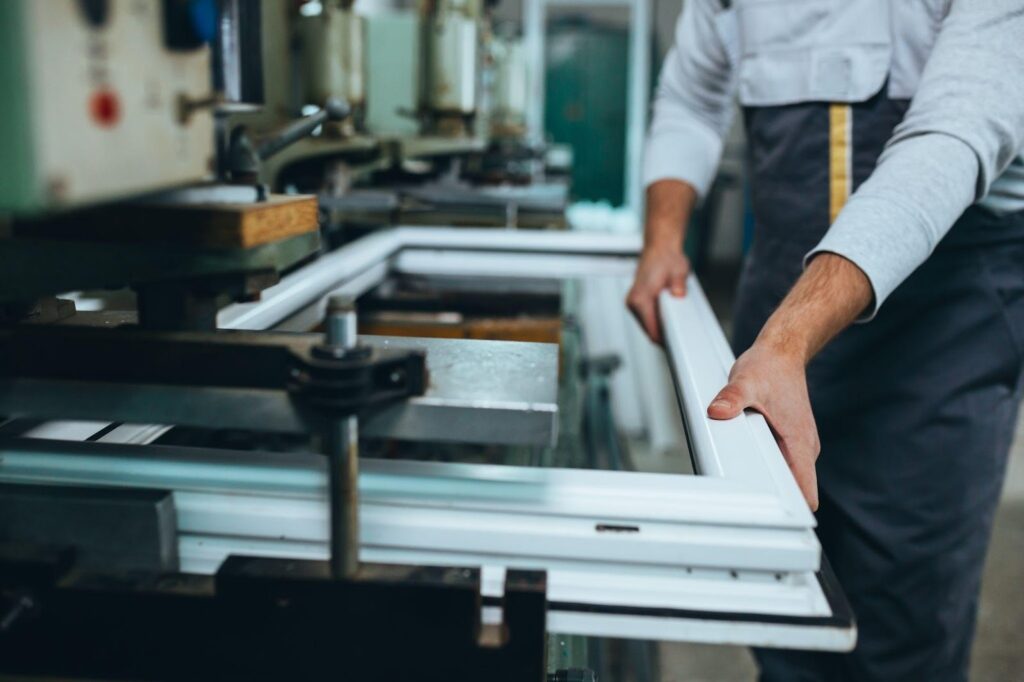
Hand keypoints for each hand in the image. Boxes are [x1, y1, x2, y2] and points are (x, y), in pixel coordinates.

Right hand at [626, 247, 689, 343]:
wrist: (659, 248)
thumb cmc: (667, 258)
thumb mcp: (678, 270)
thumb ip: (678, 284)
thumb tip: (678, 295)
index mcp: (640, 298)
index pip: (651, 330)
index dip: (665, 341)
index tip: (676, 348)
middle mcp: (633, 302)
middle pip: (649, 331)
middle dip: (665, 335)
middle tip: (682, 334)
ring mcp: (633, 302)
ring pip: (648, 326)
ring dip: (661, 327)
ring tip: (676, 321)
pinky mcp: (636, 302)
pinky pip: (647, 319)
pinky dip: (658, 321)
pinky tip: (669, 316)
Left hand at [706, 341, 820, 510]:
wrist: (782, 353)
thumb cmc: (770, 368)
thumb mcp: (746, 381)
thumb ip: (731, 398)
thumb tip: (718, 411)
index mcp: (800, 443)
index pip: (806, 493)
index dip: (793, 513)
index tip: (774, 526)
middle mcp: (803, 449)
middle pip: (794, 492)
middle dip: (774, 504)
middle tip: (744, 508)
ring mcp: (796, 446)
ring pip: (787, 479)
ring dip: (768, 486)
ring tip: (740, 487)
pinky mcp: (787, 442)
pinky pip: (779, 466)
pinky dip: (764, 470)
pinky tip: (745, 466)